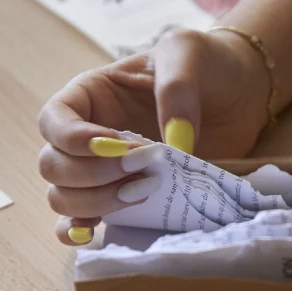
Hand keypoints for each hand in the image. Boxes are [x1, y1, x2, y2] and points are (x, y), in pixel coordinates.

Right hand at [37, 28, 270, 244]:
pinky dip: (79, 232)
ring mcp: (100, 171)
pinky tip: (94, 234)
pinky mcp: (121, 197)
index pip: (53, 121)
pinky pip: (80, 222)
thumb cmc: (206, 67)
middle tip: (142, 170)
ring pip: (63, 198)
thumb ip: (177, 89)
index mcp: (90, 95)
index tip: (118, 147)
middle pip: (53, 165)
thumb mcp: (189, 56)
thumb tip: (173, 141)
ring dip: (95, 203)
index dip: (74, 140)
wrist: (238, 96)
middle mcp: (85, 135)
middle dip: (91, 175)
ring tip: (143, 192)